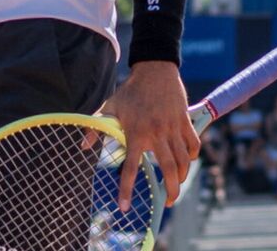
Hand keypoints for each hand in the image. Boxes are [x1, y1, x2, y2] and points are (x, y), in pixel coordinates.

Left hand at [96, 62, 198, 210]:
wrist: (154, 70)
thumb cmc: (130, 91)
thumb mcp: (109, 107)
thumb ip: (97, 128)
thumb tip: (83, 146)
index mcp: (135, 133)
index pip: (131, 167)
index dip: (126, 189)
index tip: (125, 207)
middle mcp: (156, 134)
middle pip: (168, 171)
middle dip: (171, 192)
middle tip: (168, 204)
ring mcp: (173, 128)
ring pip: (184, 161)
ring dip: (182, 177)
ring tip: (177, 185)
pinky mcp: (185, 122)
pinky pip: (194, 145)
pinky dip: (192, 156)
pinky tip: (187, 161)